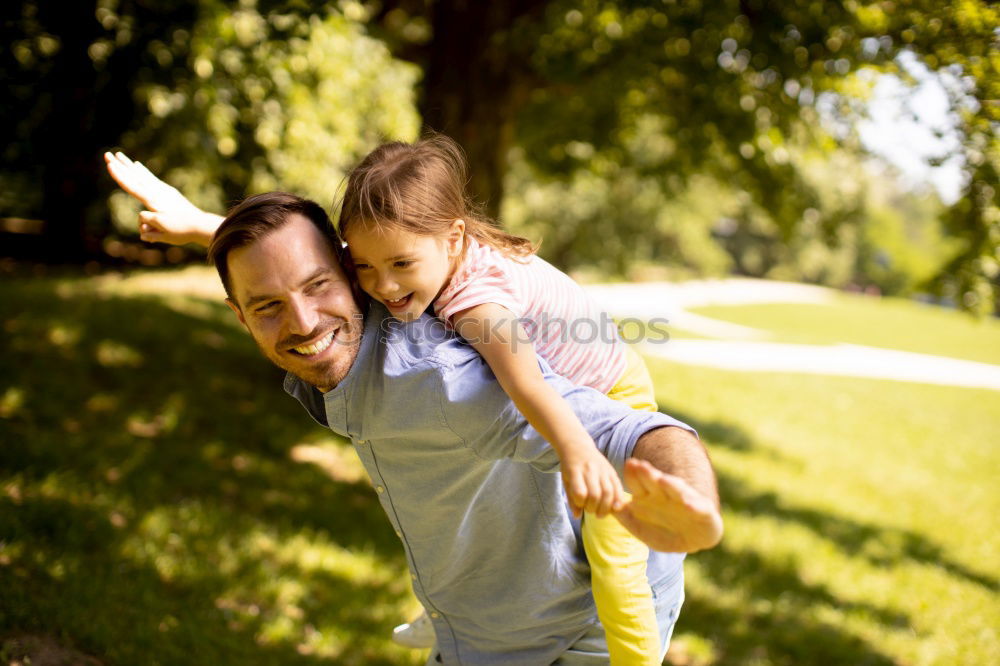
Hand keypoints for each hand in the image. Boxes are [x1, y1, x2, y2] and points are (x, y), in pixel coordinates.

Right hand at [103, 151, 220, 246]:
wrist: (200, 225)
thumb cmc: (181, 230)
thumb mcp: (163, 232)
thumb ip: (148, 225)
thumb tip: (140, 220)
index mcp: (154, 201)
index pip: (132, 186)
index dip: (120, 176)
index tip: (110, 166)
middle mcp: (157, 192)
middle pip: (134, 176)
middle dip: (120, 166)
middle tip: (107, 155)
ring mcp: (163, 190)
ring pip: (142, 175)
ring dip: (129, 165)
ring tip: (119, 154)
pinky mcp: (167, 191)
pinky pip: (151, 178)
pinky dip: (143, 171)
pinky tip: (137, 165)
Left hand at [561, 447, 625, 518]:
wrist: (577, 445)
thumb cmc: (569, 466)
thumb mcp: (565, 480)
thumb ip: (571, 498)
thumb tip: (577, 516)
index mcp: (575, 471)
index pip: (579, 493)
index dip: (579, 503)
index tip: (579, 503)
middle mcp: (589, 469)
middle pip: (595, 495)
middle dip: (593, 508)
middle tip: (591, 511)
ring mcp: (602, 469)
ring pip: (608, 492)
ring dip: (605, 507)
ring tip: (601, 513)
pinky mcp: (611, 470)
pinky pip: (618, 487)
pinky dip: (618, 499)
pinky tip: (615, 508)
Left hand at [614, 458, 722, 552]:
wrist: (695, 538)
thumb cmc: (665, 532)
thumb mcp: (641, 529)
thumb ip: (626, 518)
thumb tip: (611, 508)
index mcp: (649, 496)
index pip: (638, 481)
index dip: (633, 474)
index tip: (628, 465)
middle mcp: (666, 494)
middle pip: (655, 481)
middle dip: (648, 473)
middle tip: (639, 464)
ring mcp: (684, 500)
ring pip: (676, 489)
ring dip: (669, 484)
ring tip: (662, 480)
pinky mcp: (702, 510)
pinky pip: (697, 507)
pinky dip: (693, 505)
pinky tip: (687, 504)